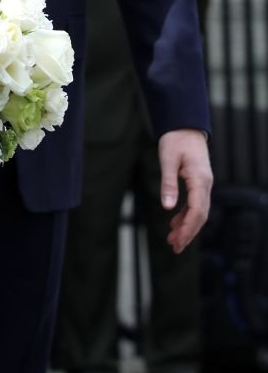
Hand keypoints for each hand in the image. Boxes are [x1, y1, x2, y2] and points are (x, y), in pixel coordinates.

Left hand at [158, 128, 212, 252]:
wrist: (185, 125)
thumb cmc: (176, 139)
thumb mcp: (168, 159)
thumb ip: (168, 183)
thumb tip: (167, 208)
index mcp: (200, 180)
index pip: (197, 211)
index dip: (188, 228)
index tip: (178, 241)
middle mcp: (205, 184)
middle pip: (200, 215)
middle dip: (188, 233)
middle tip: (174, 247)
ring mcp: (203, 184)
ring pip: (198, 211)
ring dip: (186, 226)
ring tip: (172, 240)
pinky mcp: (198, 182)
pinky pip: (194, 204)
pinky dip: (185, 215)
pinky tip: (174, 223)